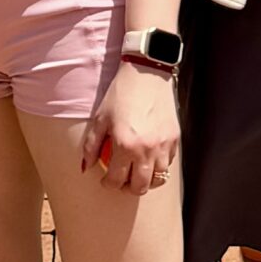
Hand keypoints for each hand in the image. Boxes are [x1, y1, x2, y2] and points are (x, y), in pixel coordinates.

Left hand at [78, 60, 179, 195]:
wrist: (147, 73)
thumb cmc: (121, 94)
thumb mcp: (100, 118)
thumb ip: (91, 146)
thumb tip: (85, 167)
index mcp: (125, 145)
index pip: (117, 180)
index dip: (108, 184)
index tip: (106, 180)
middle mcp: (147, 150)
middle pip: (140, 187)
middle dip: (128, 188)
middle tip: (122, 181)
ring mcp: (164, 145)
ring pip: (158, 179)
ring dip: (146, 179)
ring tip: (137, 172)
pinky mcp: (175, 138)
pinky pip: (169, 163)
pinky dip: (159, 166)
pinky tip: (150, 158)